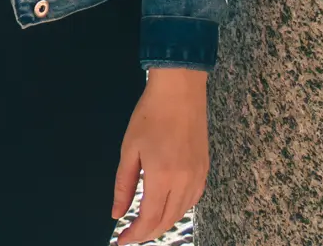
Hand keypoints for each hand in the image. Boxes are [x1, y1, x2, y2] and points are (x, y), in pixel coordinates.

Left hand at [111, 67, 209, 243]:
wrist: (180, 91)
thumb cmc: (150, 115)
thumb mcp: (129, 148)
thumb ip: (123, 184)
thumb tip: (117, 212)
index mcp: (162, 177)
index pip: (149, 219)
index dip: (135, 234)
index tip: (122, 241)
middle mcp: (184, 183)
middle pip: (167, 220)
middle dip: (148, 232)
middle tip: (132, 235)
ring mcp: (198, 178)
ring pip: (181, 213)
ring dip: (163, 222)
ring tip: (146, 224)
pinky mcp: (205, 171)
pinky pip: (192, 201)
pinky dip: (178, 209)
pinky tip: (166, 206)